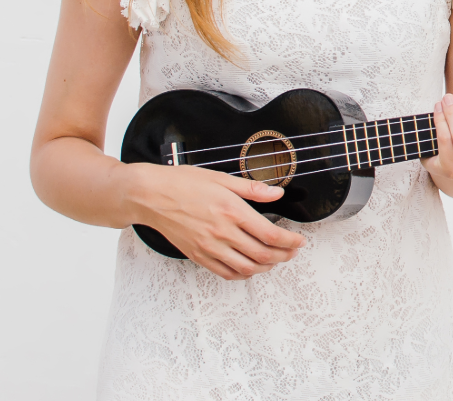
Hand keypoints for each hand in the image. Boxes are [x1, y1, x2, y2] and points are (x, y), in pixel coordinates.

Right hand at [125, 162, 305, 279]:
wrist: (152, 196)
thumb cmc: (184, 183)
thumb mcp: (222, 178)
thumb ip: (252, 188)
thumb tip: (276, 193)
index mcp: (232, 211)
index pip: (270, 234)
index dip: (290, 241)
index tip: (299, 241)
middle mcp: (222, 233)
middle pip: (262, 254)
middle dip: (283, 256)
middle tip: (293, 252)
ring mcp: (209, 248)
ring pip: (246, 268)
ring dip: (266, 267)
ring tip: (276, 260)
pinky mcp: (198, 256)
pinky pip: (225, 273)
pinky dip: (243, 274)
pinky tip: (250, 267)